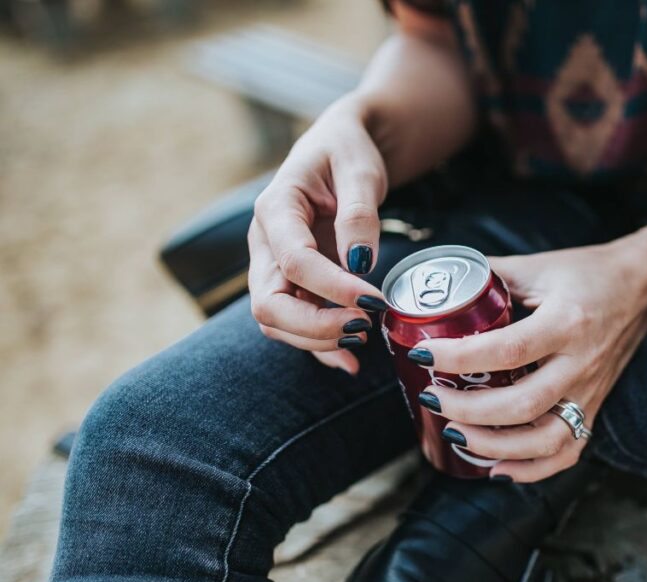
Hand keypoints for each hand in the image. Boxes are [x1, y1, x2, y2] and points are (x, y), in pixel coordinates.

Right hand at [247, 100, 390, 372]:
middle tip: (364, 326)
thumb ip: (359, 213)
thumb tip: (360, 262)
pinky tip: (350, 362)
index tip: (375, 301)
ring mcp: (273, 267)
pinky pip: (294, 325)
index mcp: (276, 208)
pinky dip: (319, 348)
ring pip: (276, 321)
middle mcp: (265, 243)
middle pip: (269, 303)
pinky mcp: (290, 284)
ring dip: (317, 341)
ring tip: (364, 341)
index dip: (333, 288)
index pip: (293, 261)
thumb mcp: (360, 170)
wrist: (340, 148)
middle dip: (315, 326)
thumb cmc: (348, 152)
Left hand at [412, 227, 646, 481]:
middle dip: (468, 409)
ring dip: (493, 445)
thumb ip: (488, 276)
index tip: (424, 354)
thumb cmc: (587, 274)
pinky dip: (531, 469)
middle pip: (522, 404)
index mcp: (566, 322)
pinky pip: (567, 452)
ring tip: (455, 432)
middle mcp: (581, 363)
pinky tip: (496, 468)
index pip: (509, 349)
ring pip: (544, 439)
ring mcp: (590, 392)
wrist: (642, 288)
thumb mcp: (537, 266)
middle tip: (432, 396)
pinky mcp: (594, 409)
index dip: (460, 357)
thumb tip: (437, 286)